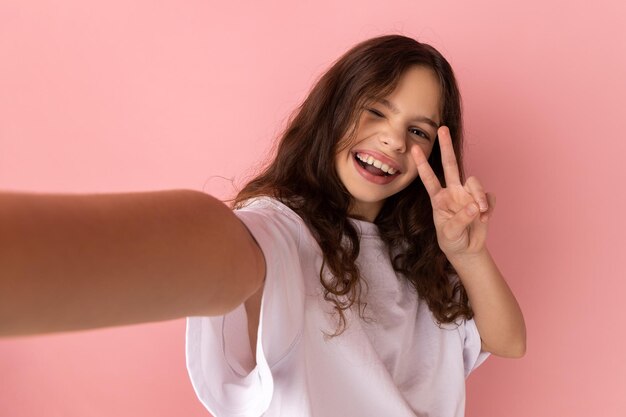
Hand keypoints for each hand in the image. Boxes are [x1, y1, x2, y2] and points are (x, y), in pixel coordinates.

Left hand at [411, 126, 494, 257]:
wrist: (467, 250)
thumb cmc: (452, 241)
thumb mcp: (449, 234)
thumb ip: (459, 220)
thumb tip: (474, 206)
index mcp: (439, 199)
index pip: (429, 179)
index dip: (422, 165)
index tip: (414, 150)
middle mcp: (453, 192)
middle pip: (450, 164)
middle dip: (446, 147)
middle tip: (442, 129)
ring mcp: (468, 195)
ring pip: (474, 182)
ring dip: (479, 196)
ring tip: (481, 213)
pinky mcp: (483, 201)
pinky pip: (489, 196)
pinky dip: (489, 207)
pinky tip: (485, 219)